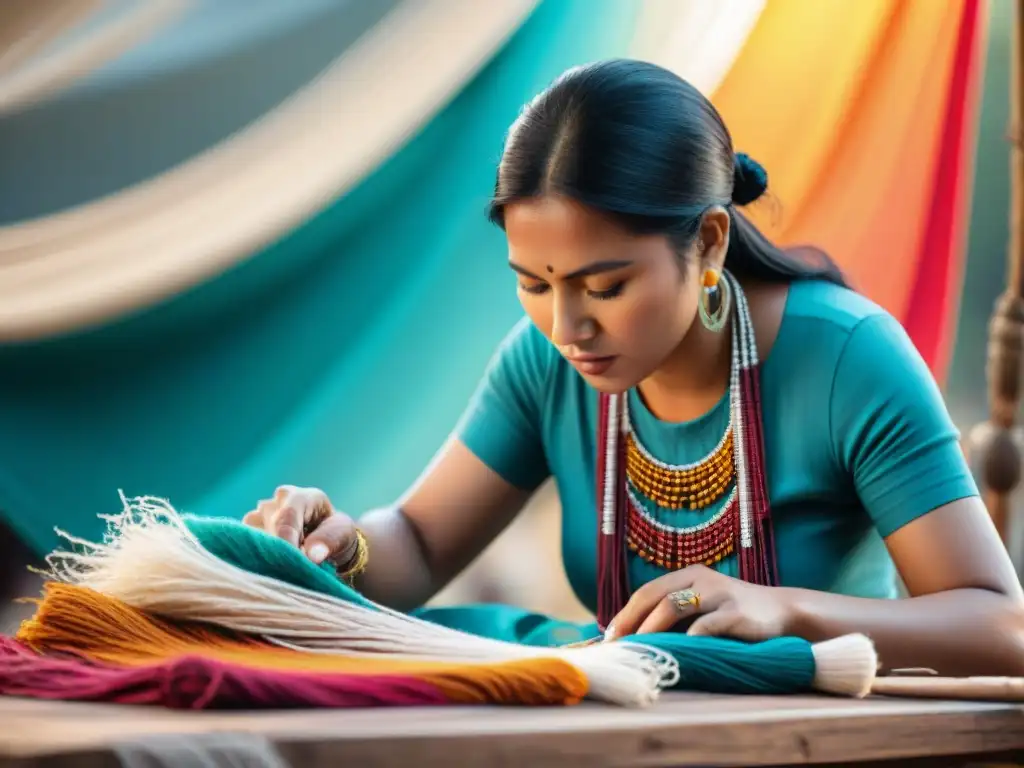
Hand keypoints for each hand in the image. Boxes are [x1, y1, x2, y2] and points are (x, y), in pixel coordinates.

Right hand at [242, 485, 357, 566]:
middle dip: (278, 550)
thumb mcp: (342, 534)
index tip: (290, 563)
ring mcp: (261, 513)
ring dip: (266, 552)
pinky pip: (244, 542)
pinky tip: (270, 564)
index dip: (285, 542)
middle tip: (290, 568)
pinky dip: (256, 555)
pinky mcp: (250, 528)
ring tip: (283, 564)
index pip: (286, 518)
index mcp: (301, 497)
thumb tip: (312, 556)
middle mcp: (277, 501)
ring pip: (252, 534)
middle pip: (267, 526)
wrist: (325, 537)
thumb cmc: (335, 533)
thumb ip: (328, 542)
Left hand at [604, 565, 793, 642]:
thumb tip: (634, 637)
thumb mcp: (702, 606)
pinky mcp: (737, 613)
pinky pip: (708, 624)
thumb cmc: (734, 614)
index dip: (625, 613)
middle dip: (631, 621)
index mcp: (687, 575)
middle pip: (655, 595)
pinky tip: (679, 651)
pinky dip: (691, 636)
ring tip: (640, 648)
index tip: (608, 637)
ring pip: (674, 605)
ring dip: (651, 629)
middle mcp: (700, 578)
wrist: (783, 611)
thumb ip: (675, 614)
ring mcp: (719, 593)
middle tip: (616, 645)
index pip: (646, 592)